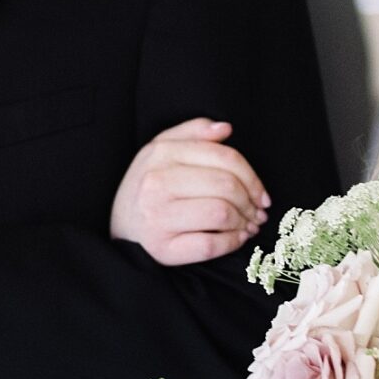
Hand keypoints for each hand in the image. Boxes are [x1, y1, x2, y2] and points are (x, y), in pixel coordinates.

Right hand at [111, 118, 269, 265]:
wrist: (117, 231)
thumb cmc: (145, 189)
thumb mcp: (159, 151)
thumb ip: (192, 132)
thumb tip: (226, 129)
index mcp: (160, 154)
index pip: (224, 157)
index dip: (252, 176)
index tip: (260, 193)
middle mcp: (156, 184)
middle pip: (226, 186)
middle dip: (251, 201)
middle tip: (256, 212)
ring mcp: (158, 218)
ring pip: (222, 213)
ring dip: (243, 222)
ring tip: (247, 225)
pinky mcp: (162, 249)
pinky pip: (211, 245)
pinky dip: (232, 242)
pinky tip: (235, 239)